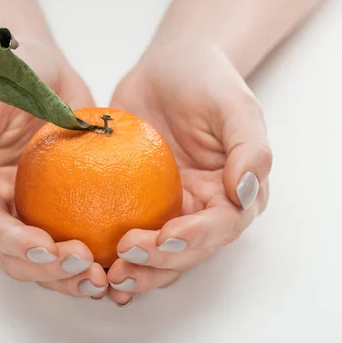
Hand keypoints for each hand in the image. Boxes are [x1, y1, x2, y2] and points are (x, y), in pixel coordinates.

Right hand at [0, 41, 107, 297]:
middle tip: (89, 270)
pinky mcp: (63, 209)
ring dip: (73, 276)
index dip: (16, 246)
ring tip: (106, 277)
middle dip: (50, 272)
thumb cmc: (10, 77)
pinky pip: (77, 238)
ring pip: (47, 259)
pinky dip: (96, 256)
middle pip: (18, 257)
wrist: (43, 71)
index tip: (48, 247)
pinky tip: (122, 261)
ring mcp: (31, 211)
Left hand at [107, 43, 272, 304]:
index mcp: (234, 193)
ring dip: (136, 271)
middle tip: (125, 258)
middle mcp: (204, 209)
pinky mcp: (137, 204)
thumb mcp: (236, 106)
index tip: (165, 237)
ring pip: (157, 255)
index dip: (196, 239)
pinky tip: (91, 262)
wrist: (169, 67)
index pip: (221, 227)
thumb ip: (250, 147)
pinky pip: (126, 234)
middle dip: (158, 264)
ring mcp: (169, 209)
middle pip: (187, 252)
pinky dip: (111, 255)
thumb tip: (246, 192)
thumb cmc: (207, 81)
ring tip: (108, 275)